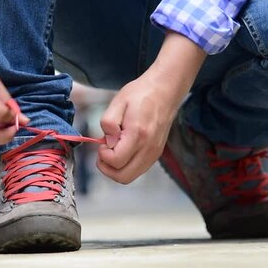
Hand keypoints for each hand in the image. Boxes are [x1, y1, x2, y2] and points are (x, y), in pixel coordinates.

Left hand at [96, 31, 206, 183]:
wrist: (164, 91)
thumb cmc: (140, 94)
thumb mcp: (118, 102)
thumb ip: (108, 123)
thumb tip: (108, 142)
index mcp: (138, 134)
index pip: (116, 161)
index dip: (103, 155)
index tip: (102, 142)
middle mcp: (149, 148)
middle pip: (123, 177)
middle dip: (107, 168)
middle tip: (103, 151)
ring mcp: (154, 153)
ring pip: (130, 176)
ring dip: (116, 168)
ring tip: (113, 150)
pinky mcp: (156, 154)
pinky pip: (137, 170)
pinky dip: (126, 166)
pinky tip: (122, 150)